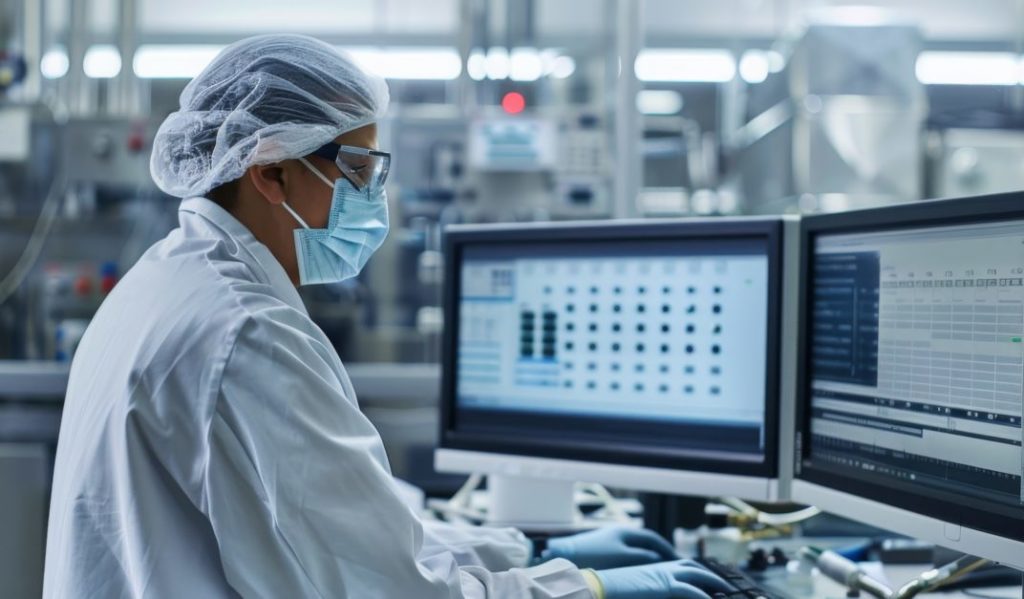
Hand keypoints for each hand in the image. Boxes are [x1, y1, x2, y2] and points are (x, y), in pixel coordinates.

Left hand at [542, 526, 677, 568]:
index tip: (679, 561)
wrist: (566, 555)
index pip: (653, 539)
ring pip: (635, 552)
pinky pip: (625, 558)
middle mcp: (619, 535)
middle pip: (645, 544)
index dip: (667, 550)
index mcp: (626, 532)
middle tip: (672, 567)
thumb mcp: (624, 557)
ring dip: (647, 561)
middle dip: (659, 555)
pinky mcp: (602, 554)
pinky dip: (635, 565)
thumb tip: (659, 559)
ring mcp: (610, 543)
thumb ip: (644, 557)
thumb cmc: (595, 555)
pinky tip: (637, 576)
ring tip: (658, 574)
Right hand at [596, 560, 732, 598]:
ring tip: (727, 592)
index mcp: (652, 568)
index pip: (679, 565)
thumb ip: (648, 588)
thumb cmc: (610, 590)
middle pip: (691, 566)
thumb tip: (653, 590)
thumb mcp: (634, 588)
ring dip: (714, 583)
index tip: (706, 576)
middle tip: (724, 584)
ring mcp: (663, 574)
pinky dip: (704, 596)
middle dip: (709, 574)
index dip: (694, 570)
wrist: (599, 586)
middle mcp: (660, 567)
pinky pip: (691, 591)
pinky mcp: (664, 585)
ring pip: (696, 575)